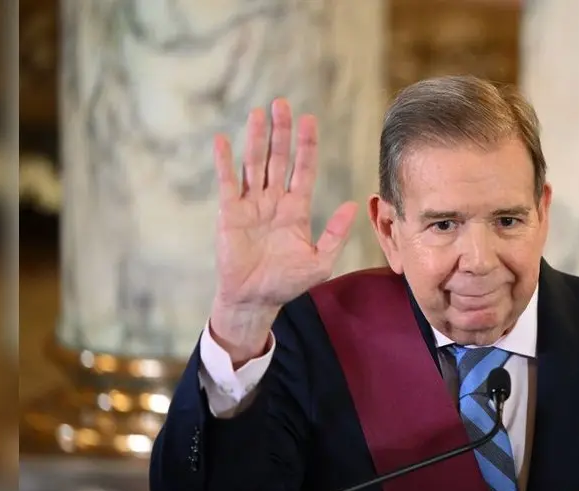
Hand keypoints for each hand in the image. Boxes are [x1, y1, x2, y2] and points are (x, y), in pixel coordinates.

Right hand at [209, 99, 356, 360]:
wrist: (255, 300)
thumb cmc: (288, 283)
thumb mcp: (320, 260)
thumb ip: (336, 232)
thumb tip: (354, 205)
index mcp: (296, 209)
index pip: (304, 169)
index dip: (306, 145)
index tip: (310, 120)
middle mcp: (274, 201)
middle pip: (279, 159)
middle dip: (282, 132)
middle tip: (283, 103)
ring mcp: (251, 205)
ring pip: (255, 164)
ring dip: (257, 138)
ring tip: (259, 112)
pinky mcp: (230, 213)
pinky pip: (227, 182)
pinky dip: (224, 161)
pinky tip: (223, 140)